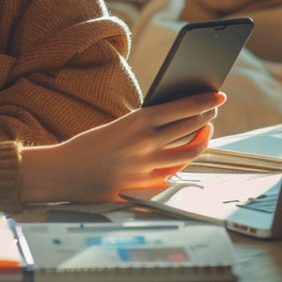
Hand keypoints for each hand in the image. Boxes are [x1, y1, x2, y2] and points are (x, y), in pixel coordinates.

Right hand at [19, 91, 224, 203]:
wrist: (65, 172)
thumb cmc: (88, 147)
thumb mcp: (118, 126)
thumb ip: (145, 125)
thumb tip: (176, 118)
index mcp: (137, 121)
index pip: (181, 108)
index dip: (203, 101)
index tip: (217, 95)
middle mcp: (145, 143)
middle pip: (190, 127)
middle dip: (207, 117)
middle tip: (213, 110)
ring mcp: (147, 166)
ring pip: (189, 151)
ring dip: (203, 139)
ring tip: (206, 132)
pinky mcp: (145, 185)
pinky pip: (175, 173)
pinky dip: (185, 162)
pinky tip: (188, 155)